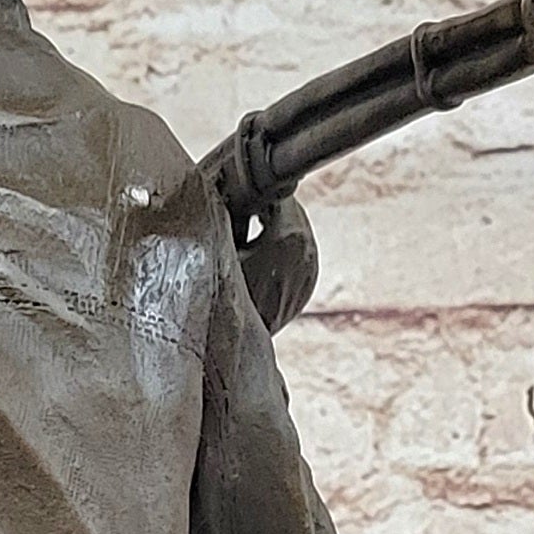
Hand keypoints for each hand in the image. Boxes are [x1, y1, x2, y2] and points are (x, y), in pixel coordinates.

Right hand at [237, 192, 318, 334]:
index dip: (259, 188)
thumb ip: (228, 216)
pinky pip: (299, 252)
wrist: (240, 345)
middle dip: (268, 206)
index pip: (280, 192)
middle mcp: (308, 250)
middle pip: (291, 210)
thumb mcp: (221, 249)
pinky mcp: (309, 283)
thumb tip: (223, 190)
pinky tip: (260, 254)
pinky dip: (282, 247)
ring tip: (250, 230)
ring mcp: (311, 268)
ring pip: (297, 230)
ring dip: (276, 225)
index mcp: (289, 236)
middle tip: (244, 206)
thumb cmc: (226, 297)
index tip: (242, 189)